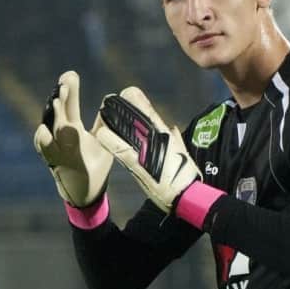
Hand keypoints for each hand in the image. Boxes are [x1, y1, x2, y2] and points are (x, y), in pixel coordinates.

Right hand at [33, 71, 112, 206]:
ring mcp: (58, 151)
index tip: (70, 74)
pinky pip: (48, 154)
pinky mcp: (58, 166)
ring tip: (55, 102)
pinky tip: (43, 131)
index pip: (70, 106)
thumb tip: (113, 99)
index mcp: (72, 129)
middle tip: (64, 84)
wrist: (86, 192)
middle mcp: (62, 138)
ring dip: (54, 118)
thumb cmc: (94, 163)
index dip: (69, 91)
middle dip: (61, 100)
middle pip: (59, 115)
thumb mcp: (103, 140)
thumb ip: (105, 122)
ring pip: (52, 132)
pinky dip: (44, 144)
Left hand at [95, 87, 201, 213]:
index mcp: (167, 138)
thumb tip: (170, 128)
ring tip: (106, 108)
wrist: (188, 196)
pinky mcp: (141, 166)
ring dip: (117, 121)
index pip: (152, 116)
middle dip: (127, 107)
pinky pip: (124, 152)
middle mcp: (159, 141)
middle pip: (142, 120)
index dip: (140, 104)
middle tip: (114, 96)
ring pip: (130, 133)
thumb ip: (174, 139)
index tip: (129, 92)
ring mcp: (150, 152)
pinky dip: (112, 142)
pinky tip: (101, 134)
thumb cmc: (186, 177)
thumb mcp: (181, 153)